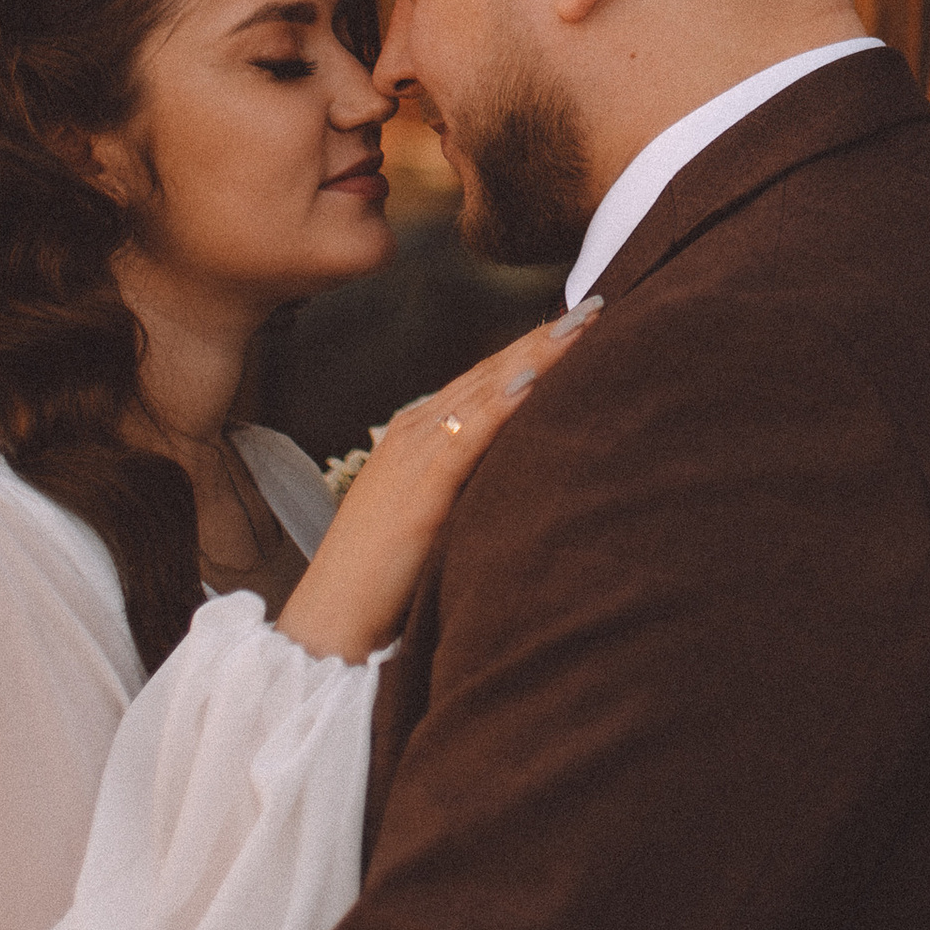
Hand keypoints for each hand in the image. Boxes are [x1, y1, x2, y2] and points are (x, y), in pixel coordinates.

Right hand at [279, 300, 596, 662]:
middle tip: (599, 305)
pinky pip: (468, 433)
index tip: (581, 324)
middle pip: (491, 372)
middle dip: (545, 338)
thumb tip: (522, 476)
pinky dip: (504, 401)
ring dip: (536, 354)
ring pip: (486, 390)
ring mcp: (413, 454)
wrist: (331, 625)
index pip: (485, 380)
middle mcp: (414, 433)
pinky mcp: (419, 488)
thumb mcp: (434, 520)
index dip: (532, 350)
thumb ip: (469, 490)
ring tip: (583, 325)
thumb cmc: (383, 582)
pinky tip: (536, 378)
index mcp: (417, 437)